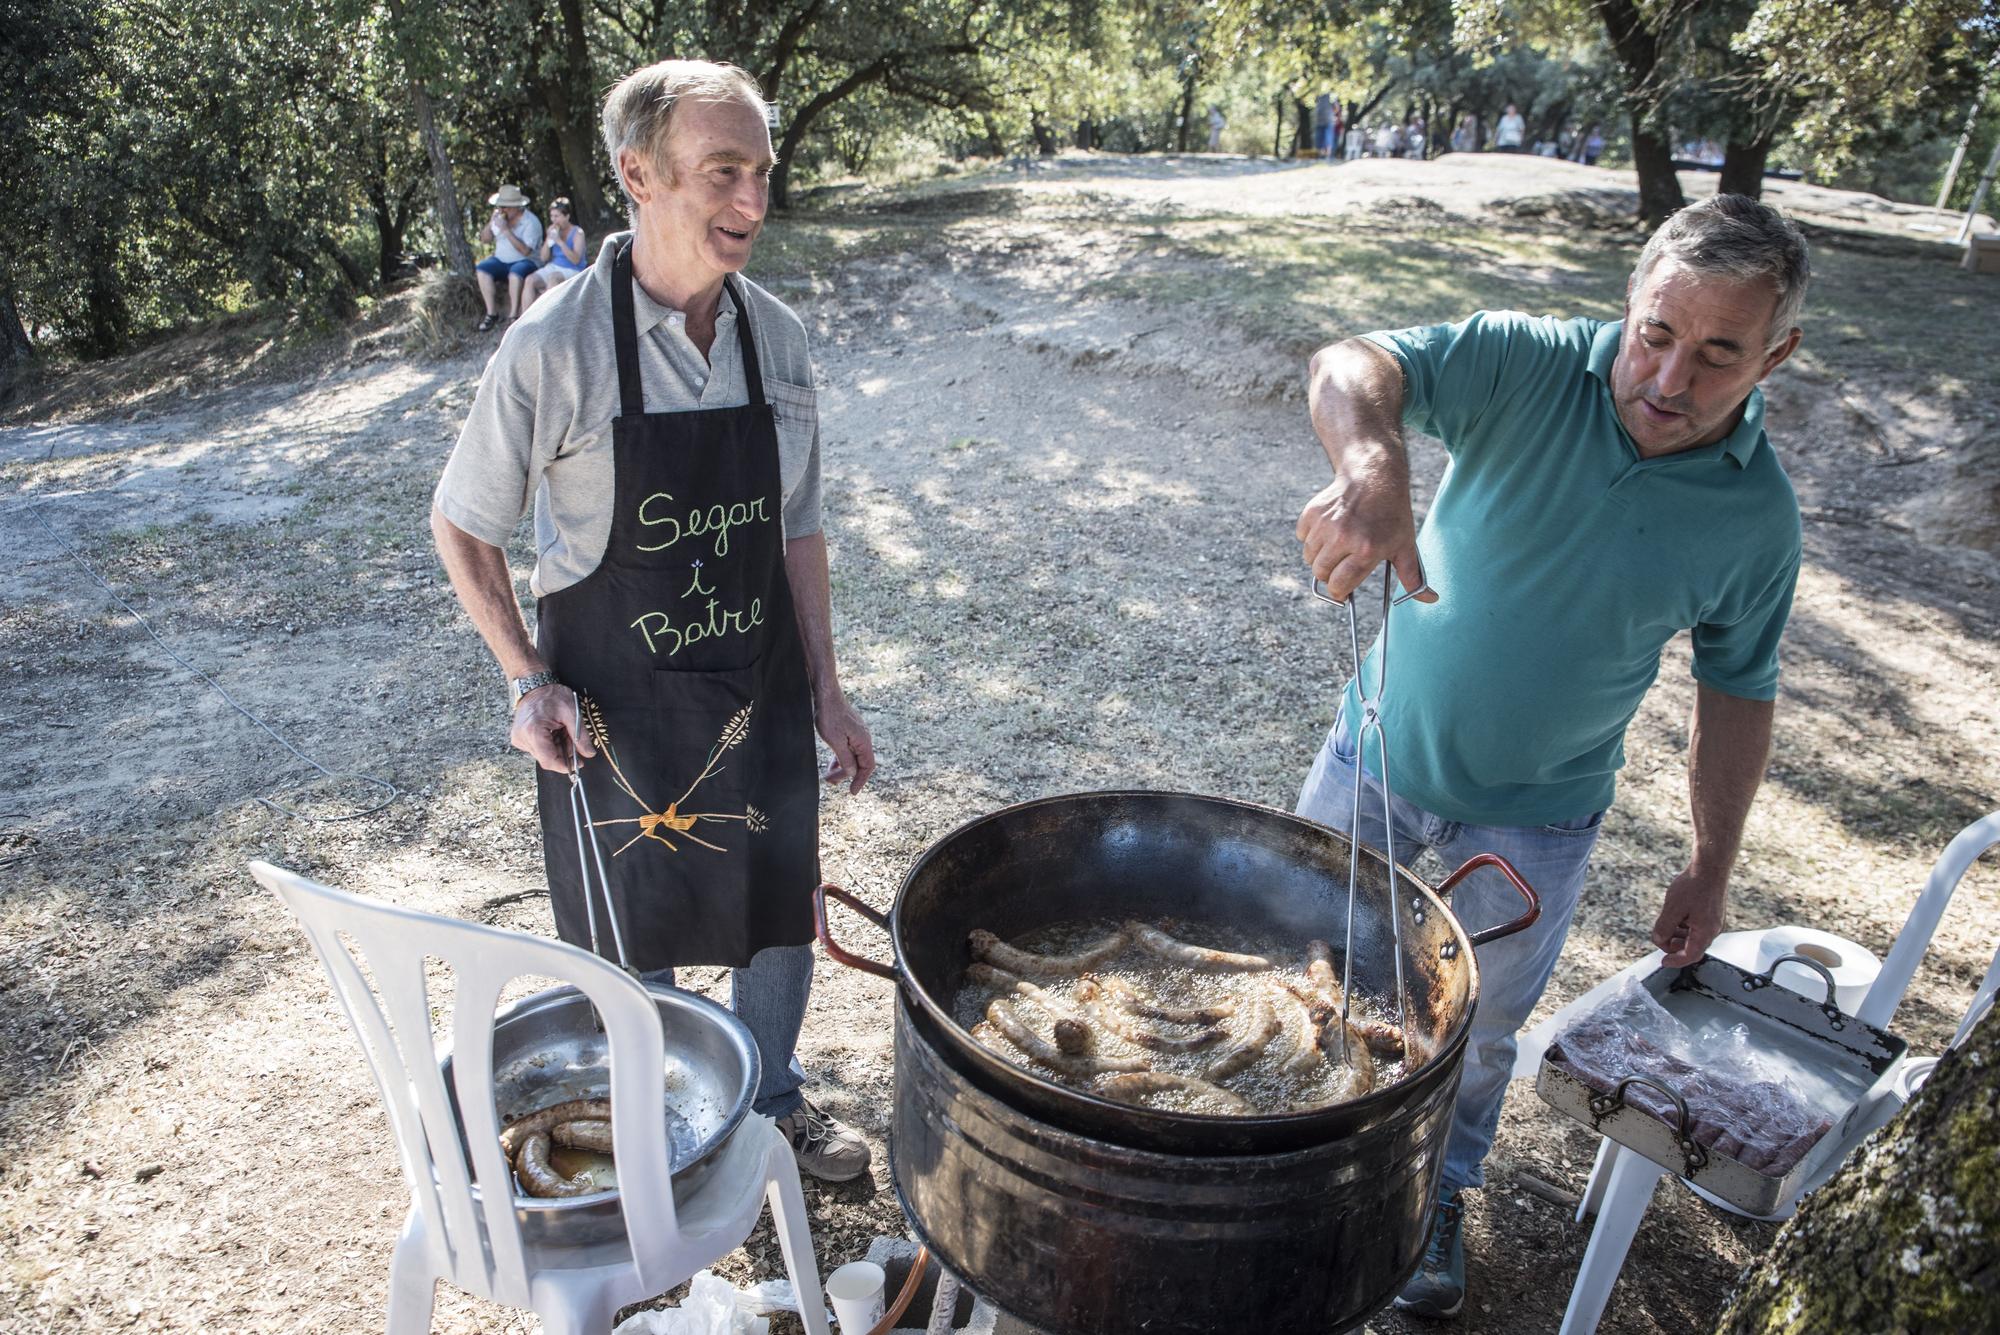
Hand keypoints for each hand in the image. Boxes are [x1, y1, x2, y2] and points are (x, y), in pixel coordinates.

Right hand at [510, 684, 595, 773]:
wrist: (534, 686)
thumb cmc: (552, 695)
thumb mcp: (572, 712)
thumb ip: (581, 735)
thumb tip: (589, 753)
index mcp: (533, 731)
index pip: (549, 760)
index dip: (565, 765)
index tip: (578, 763)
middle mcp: (522, 737)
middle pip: (547, 758)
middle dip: (564, 753)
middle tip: (572, 739)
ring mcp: (518, 739)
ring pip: (543, 754)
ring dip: (557, 747)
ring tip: (562, 731)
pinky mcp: (519, 738)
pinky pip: (538, 748)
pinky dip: (549, 743)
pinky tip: (553, 731)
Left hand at [814, 691, 874, 794]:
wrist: (826, 694)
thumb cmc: (829, 715)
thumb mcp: (835, 741)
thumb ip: (845, 759)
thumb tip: (853, 773)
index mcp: (864, 741)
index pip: (867, 766)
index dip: (861, 780)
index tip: (852, 792)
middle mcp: (863, 738)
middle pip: (859, 763)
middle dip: (845, 775)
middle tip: (830, 782)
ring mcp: (856, 734)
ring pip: (852, 756)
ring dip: (842, 767)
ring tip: (828, 776)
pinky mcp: (848, 730)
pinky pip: (848, 749)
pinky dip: (840, 758)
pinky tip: (831, 764)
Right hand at [1295, 465, 1436, 605]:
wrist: (1374, 476)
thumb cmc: (1392, 514)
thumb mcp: (1406, 545)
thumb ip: (1413, 577)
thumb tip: (1430, 599)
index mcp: (1366, 550)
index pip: (1339, 585)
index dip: (1340, 592)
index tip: (1343, 590)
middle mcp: (1343, 538)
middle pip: (1321, 573)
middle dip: (1329, 575)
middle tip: (1341, 565)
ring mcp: (1325, 524)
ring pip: (1309, 557)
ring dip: (1320, 556)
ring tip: (1336, 545)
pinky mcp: (1312, 513)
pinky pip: (1303, 536)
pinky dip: (1311, 537)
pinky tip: (1328, 529)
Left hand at [1651, 867, 1726, 966]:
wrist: (1711, 867)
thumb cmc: (1695, 885)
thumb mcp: (1672, 908)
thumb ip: (1664, 928)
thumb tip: (1658, 941)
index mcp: (1705, 932)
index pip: (1690, 956)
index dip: (1675, 962)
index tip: (1663, 963)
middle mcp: (1713, 929)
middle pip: (1691, 947)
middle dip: (1674, 944)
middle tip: (1660, 936)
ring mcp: (1714, 922)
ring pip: (1693, 937)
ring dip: (1678, 934)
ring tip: (1667, 921)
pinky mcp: (1712, 914)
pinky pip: (1697, 927)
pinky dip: (1684, 925)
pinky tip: (1677, 914)